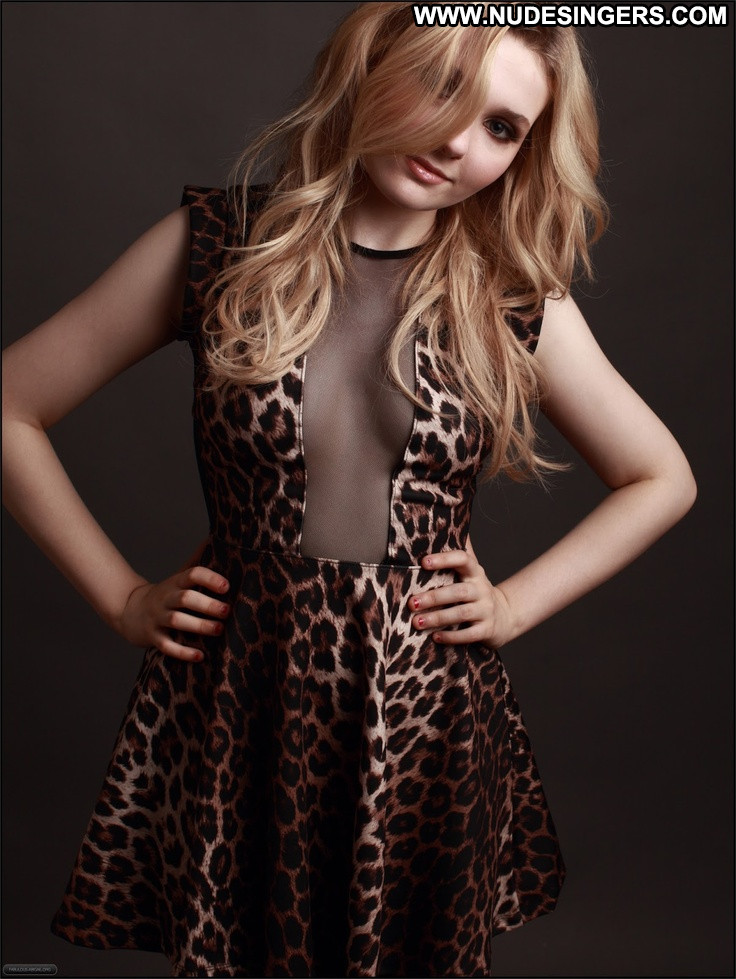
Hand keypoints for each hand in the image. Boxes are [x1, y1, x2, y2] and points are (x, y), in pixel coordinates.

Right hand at [114, 565, 230, 661]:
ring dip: (199, 626)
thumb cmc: (166, 595)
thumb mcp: (178, 579)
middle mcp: (166, 598)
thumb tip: (215, 540)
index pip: (192, 574)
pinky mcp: (152, 637)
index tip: (226, 587)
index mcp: (175, 583)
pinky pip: (167, 645)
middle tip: (227, 611)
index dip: (209, 579)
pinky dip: (183, 652)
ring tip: (219, 630)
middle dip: (207, 605)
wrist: (129, 611)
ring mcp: (157, 618)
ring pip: (177, 621)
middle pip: (186, 598)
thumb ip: (196, 566)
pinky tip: (200, 656)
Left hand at [408, 536, 516, 650]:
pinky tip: (435, 638)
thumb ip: (461, 551)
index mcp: (474, 573)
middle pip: (458, 591)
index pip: (463, 560)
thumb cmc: (477, 590)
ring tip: (416, 622)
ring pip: (461, 614)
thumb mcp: (471, 571)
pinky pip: (469, 635)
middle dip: (434, 597)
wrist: (505, 617)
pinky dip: (452, 637)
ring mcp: (486, 610)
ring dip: (438, 618)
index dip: (444, 559)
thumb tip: (447, 520)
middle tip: (412, 602)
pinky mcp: (487, 630)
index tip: (423, 562)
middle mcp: (481, 590)